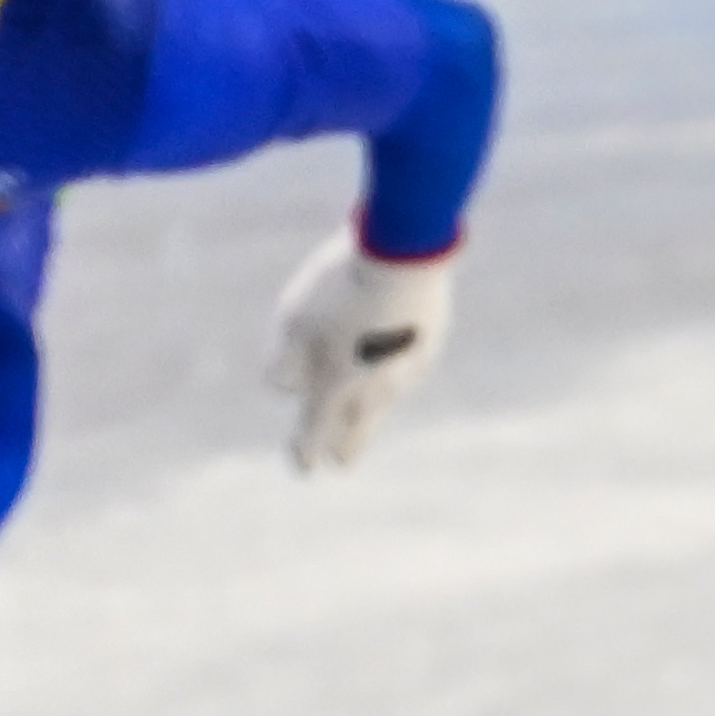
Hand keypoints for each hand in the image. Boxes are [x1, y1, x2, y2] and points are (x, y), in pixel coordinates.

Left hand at [270, 232, 456, 472]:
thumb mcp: (294, 317)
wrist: (404, 249)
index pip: (316, 434)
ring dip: (368, 406)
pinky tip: (386, 348)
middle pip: (358, 436)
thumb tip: (287, 387)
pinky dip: (392, 368)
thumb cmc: (340, 283)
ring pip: (384, 404)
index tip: (304, 466)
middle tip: (337, 455)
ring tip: (358, 396)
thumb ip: (284, 361)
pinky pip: (406, 369)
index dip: (306, 453)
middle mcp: (375, 389)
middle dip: (343, 446)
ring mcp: (408, 370)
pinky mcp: (430, 345)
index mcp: (336, 386)